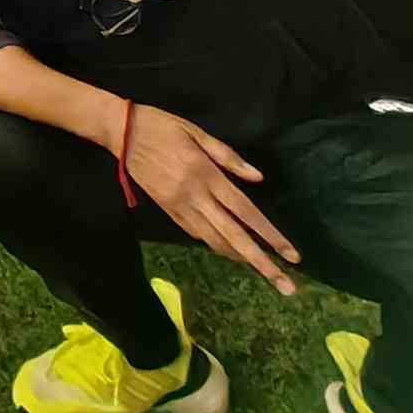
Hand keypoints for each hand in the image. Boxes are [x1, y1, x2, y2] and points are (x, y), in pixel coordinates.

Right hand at [115, 104, 300, 290]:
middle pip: (234, 237)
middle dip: (262, 263)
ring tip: (265, 272)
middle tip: (287, 286)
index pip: (245, 212)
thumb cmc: (162, 126)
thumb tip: (258, 178)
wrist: (120, 132)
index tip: (292, 255)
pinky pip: (197, 234)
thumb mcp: (196, 131)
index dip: (270, 236)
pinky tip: (232, 251)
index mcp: (205, 175)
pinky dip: (218, 245)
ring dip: (242, 259)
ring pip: (215, 242)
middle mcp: (195, 197)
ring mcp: (180, 207)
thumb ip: (227, 156)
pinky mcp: (168, 210)